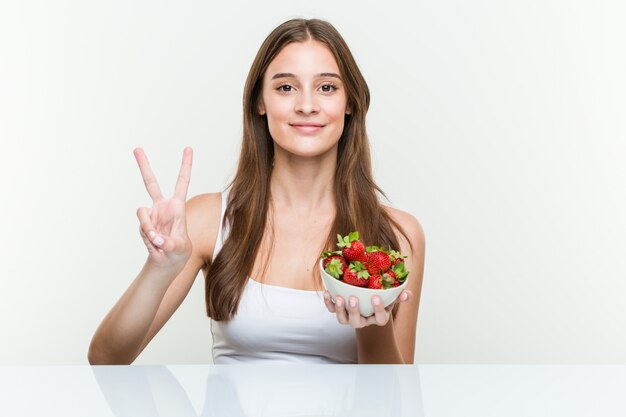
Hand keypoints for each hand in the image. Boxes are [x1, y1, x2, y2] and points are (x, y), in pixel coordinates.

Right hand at [134, 147, 192, 270]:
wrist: (167, 260)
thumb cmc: (178, 251)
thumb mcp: (178, 247)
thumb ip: (167, 242)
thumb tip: (155, 237)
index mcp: (178, 206)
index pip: (182, 182)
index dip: (185, 166)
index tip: (188, 148)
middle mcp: (163, 206)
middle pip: (150, 182)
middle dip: (143, 166)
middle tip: (136, 148)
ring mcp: (151, 214)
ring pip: (141, 212)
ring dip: (148, 228)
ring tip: (158, 241)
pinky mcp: (143, 222)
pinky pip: (141, 225)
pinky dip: (147, 234)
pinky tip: (154, 242)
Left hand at [322, 290, 411, 328]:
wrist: (367, 296)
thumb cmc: (381, 296)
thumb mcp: (392, 296)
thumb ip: (399, 295)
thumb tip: (406, 294)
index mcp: (377, 317)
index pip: (379, 319)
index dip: (378, 310)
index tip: (376, 297)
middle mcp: (362, 320)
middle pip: (357, 322)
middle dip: (355, 311)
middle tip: (353, 299)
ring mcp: (350, 317)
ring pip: (343, 320)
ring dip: (340, 310)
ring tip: (340, 297)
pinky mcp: (339, 311)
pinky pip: (332, 310)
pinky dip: (328, 302)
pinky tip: (328, 292)